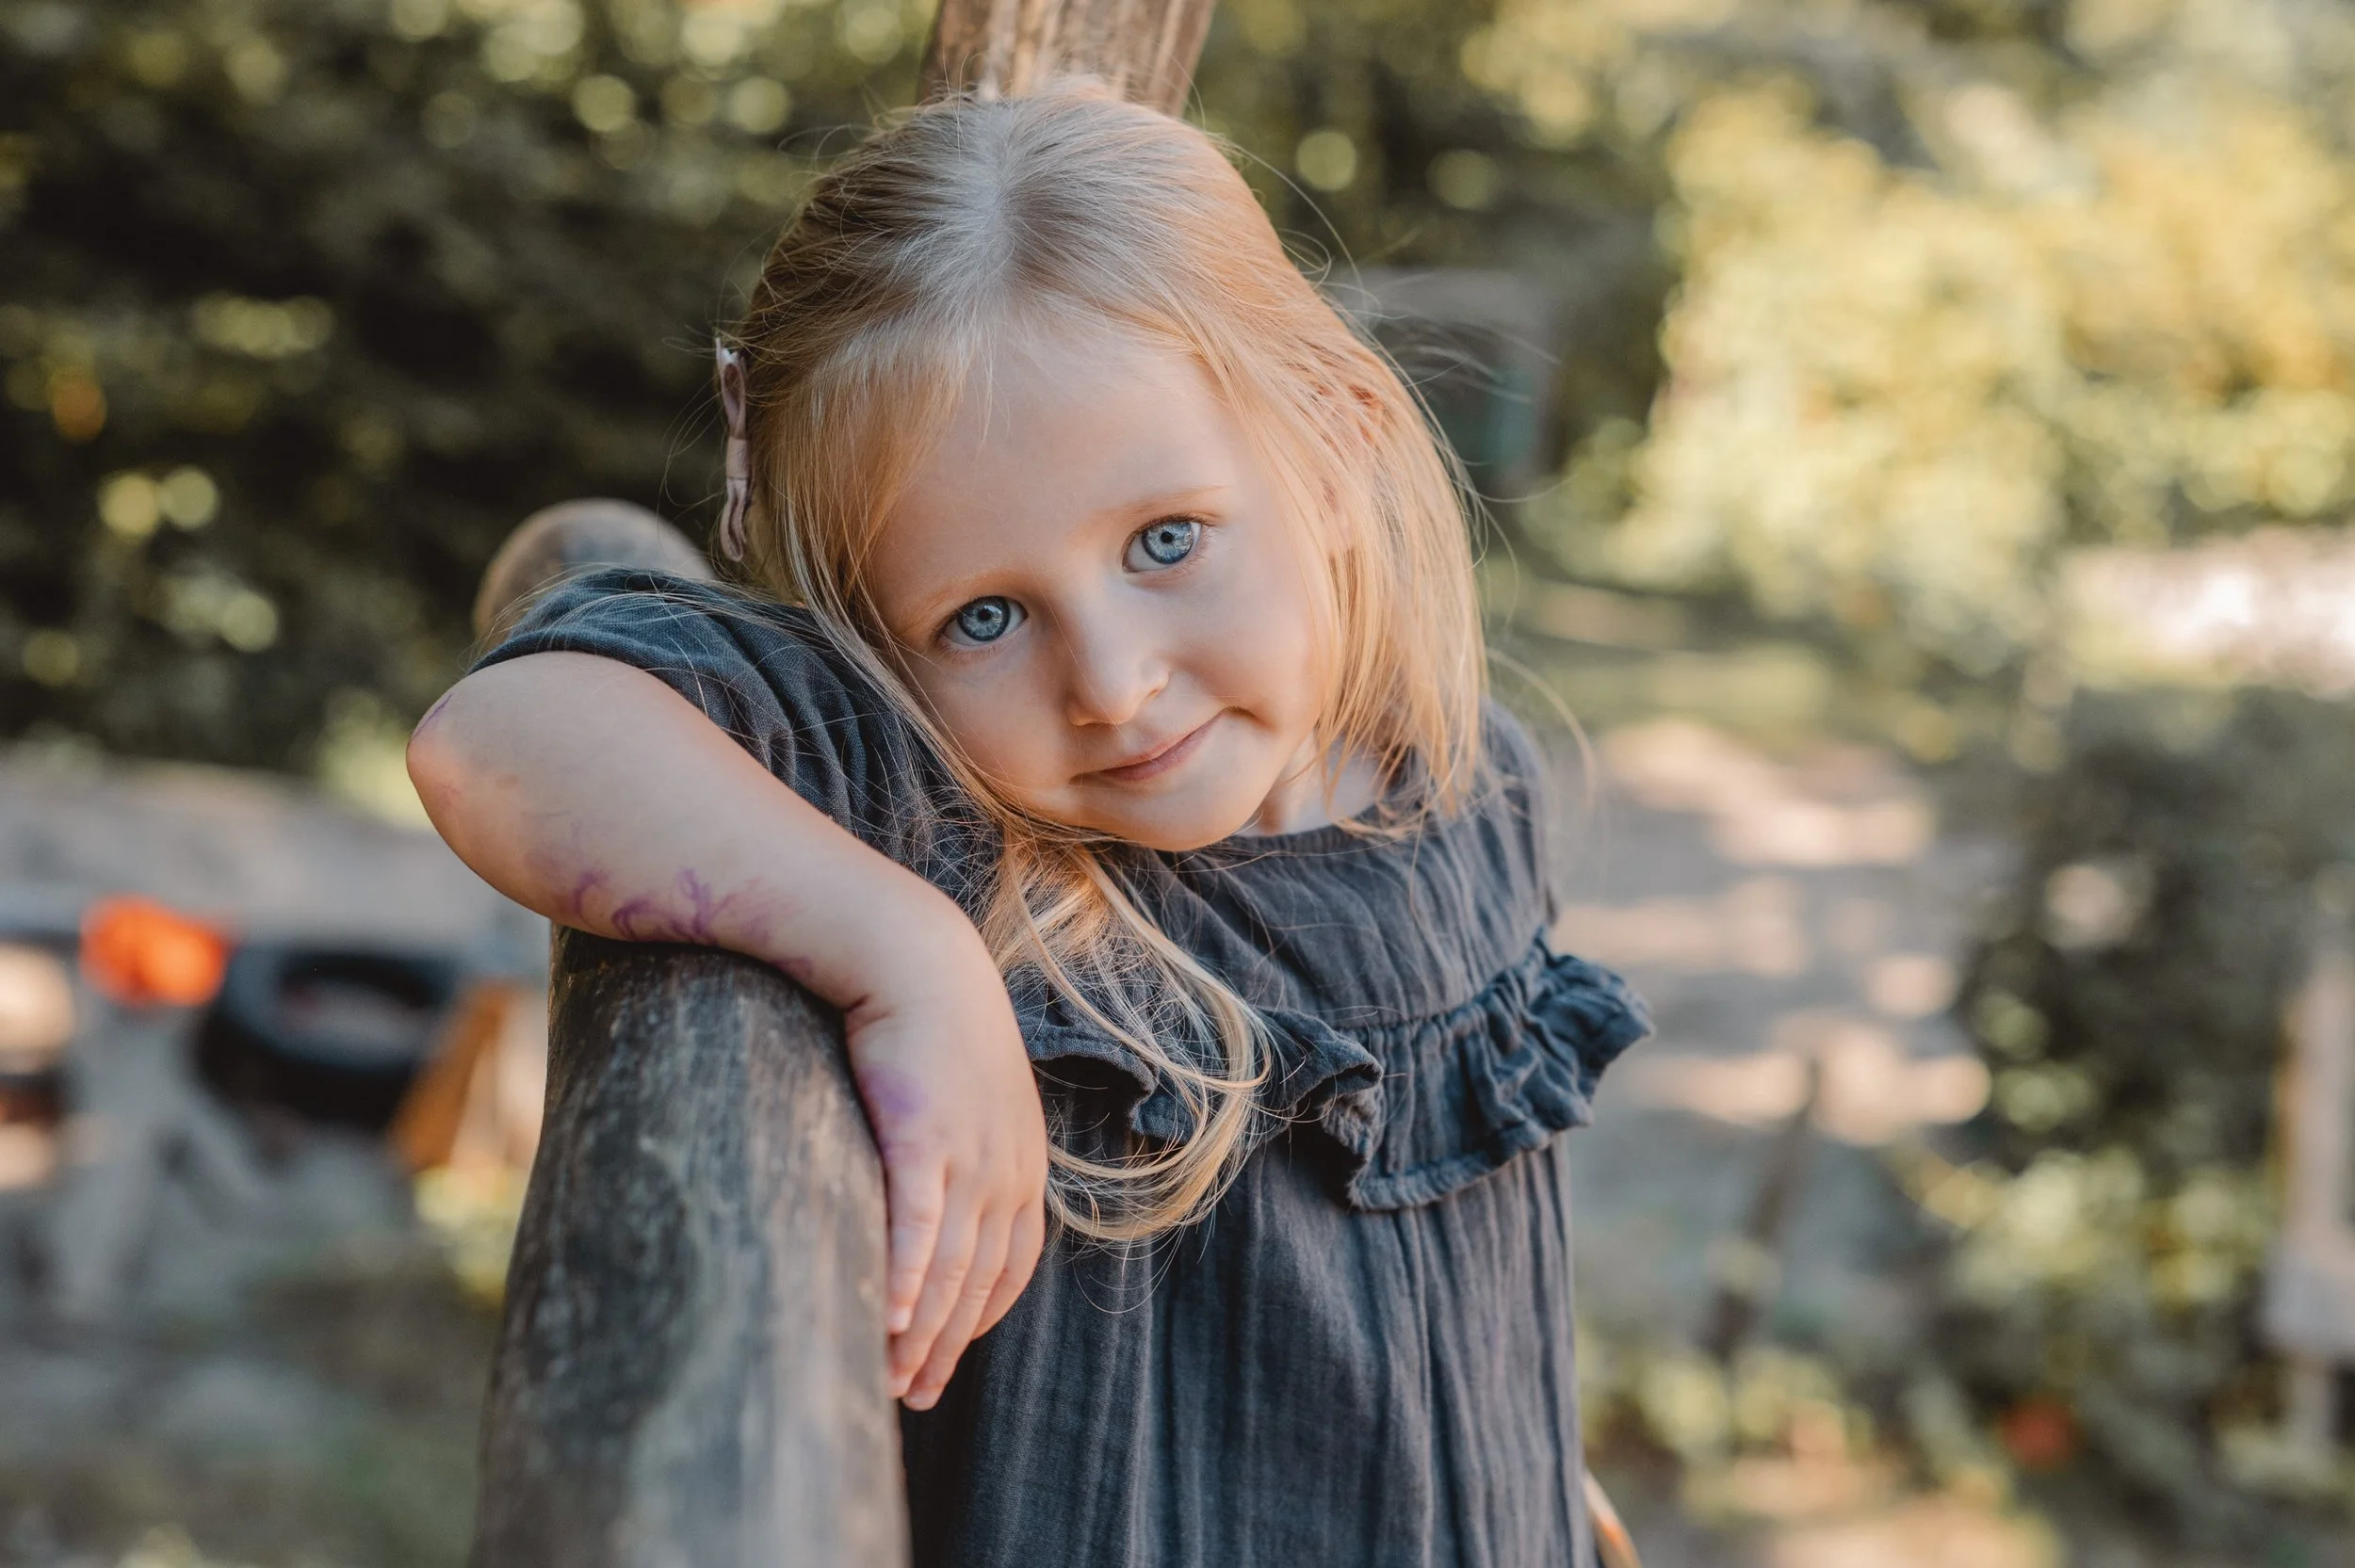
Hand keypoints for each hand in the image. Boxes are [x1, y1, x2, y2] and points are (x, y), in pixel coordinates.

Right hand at [842, 909, 1048, 1410]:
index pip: (1009, 1267)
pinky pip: (918, 1226)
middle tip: (910, 1396)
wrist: (913, 956)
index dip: (976, 1322)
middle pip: (979, 1282)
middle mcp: (1006, 1168)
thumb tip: (930, 1196)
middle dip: (946, 1346)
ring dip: (920, 1332)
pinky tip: (884, 1318)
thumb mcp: (962, 1095)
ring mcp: (970, 1155)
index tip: (942, 1363)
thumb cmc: (928, 1023)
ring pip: (949, 1268)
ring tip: (889, 1379)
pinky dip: (903, 1277)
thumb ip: (959, 1150)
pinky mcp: (925, 1138)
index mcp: (1020, 1163)